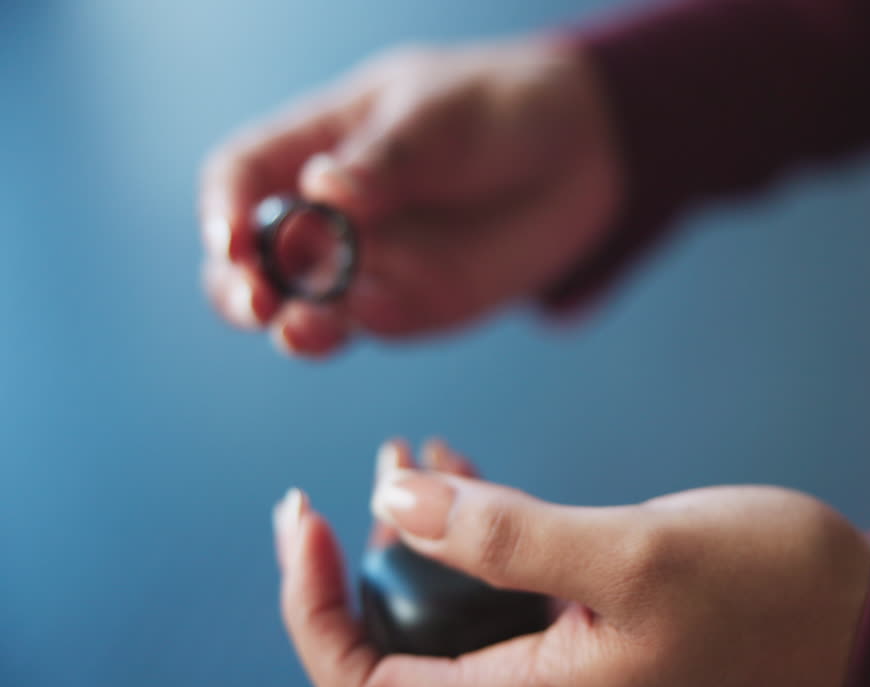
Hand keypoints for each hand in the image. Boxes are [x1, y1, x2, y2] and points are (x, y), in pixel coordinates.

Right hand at [201, 40, 619, 356]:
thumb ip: (389, 159)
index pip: (242, 178)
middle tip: (255, 302)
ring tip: (297, 330)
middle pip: (255, 258)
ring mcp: (367, 264)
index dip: (225, 210)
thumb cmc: (496, 110)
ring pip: (303, 305)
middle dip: (240, 285)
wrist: (582, 154)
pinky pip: (370, 324)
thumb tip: (326, 191)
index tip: (232, 239)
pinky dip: (358, 329)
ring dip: (291, 323)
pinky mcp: (412, 304)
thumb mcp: (443, 117)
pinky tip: (364, 321)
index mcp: (314, 145)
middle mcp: (327, 213)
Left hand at [272, 440, 869, 686]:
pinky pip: (502, 600)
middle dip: (365, 562)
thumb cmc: (774, 596)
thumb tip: (391, 500)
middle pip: (397, 657)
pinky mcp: (593, 637)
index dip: (314, 612)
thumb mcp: (638, 552)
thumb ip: (507, 534)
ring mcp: (565, 673)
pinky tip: (470, 474)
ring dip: (421, 541)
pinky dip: (477, 539)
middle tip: (374, 467)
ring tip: (415, 455)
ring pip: (449, 621)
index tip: (306, 518)